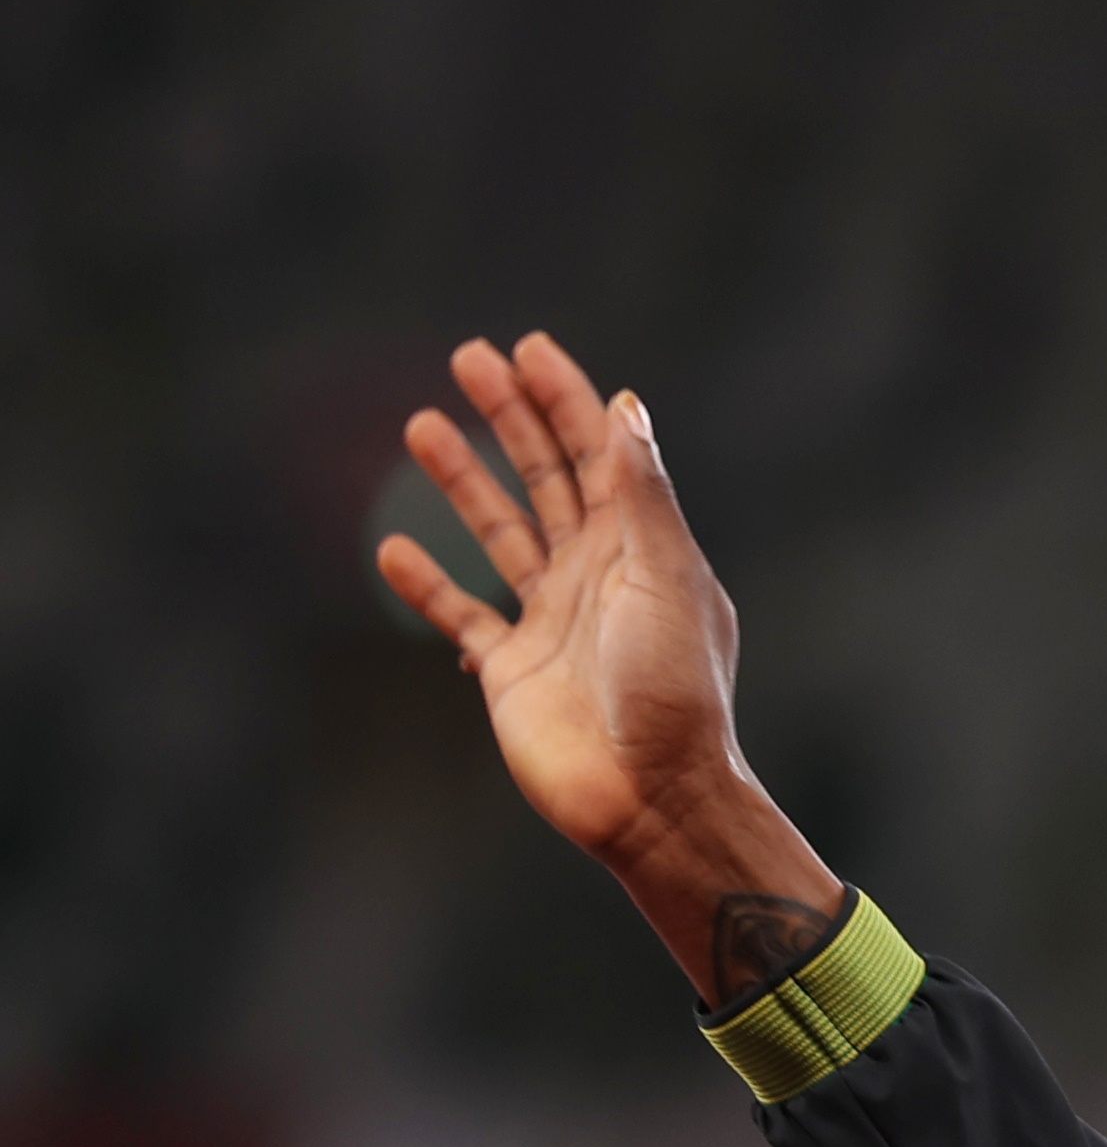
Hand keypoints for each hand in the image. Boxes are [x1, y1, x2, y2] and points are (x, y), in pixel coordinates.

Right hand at [378, 334, 843, 1002]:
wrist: (650, 798)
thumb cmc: (671, 690)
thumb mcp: (663, 579)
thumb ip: (640, 494)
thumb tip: (628, 406)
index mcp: (644, 551)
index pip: (602, 456)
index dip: (568, 400)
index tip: (528, 347)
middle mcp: (598, 578)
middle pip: (549, 478)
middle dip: (511, 418)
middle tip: (468, 357)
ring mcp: (553, 621)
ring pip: (501, 533)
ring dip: (465, 481)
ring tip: (420, 425)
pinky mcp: (514, 670)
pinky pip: (462, 615)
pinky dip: (429, 583)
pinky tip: (395, 545)